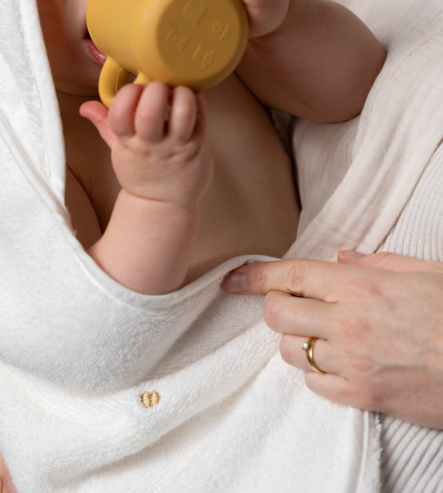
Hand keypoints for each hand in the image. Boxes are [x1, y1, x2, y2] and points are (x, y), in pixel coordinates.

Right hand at [80, 81, 210, 206]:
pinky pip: (201, 115)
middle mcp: (152, 145)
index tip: (135, 90)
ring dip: (180, 92)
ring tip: (176, 91)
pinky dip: (196, 99)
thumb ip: (104, 124)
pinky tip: (189, 99)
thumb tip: (85, 106)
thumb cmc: (141, 173)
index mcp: (128, 143)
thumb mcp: (118, 151)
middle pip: (150, 110)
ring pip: (183, 110)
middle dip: (154, 88)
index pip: (119, 113)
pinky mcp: (199, 145)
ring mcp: (177, 146)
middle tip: (158, 87)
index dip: (127, 94)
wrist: (163, 205)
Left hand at [221, 251, 442, 427]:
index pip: (288, 275)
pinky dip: (316, 373)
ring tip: (321, 336)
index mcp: (359, 286)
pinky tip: (336, 364)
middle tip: (294, 307)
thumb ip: (376, 263)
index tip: (232, 279)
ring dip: (296, 341)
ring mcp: (353, 362)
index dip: (254, 276)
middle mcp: (348, 323)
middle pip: (277, 314)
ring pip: (289, 351)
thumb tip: (342, 259)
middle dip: (277, 308)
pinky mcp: (364, 396)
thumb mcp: (425, 272)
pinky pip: (314, 384)